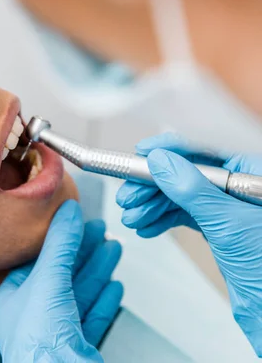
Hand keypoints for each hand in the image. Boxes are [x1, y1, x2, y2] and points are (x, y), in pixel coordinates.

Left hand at [0, 200, 122, 361]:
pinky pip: (92, 317)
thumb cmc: (39, 341)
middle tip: (100, 229)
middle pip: (62, 275)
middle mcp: (31, 317)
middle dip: (83, 251)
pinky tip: (114, 286)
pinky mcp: (76, 346)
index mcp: (11, 300)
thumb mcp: (48, 279)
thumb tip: (68, 211)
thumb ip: (59, 244)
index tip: (75, 221)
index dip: (58, 240)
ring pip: (79, 294)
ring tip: (114, 248)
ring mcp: (54, 333)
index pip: (36, 261)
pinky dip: (104, 299)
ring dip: (98, 270)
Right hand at [116, 133, 261, 355]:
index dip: (171, 150)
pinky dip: (162, 220)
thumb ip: (192, 190)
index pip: (208, 152)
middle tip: (129, 196)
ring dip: (152, 205)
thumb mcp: (227, 224)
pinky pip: (185, 214)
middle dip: (153, 185)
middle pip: (188, 173)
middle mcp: (242, 188)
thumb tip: (161, 161)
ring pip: (182, 195)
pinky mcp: (220, 228)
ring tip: (132, 217)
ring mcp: (230, 208)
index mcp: (255, 176)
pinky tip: (146, 226)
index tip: (143, 152)